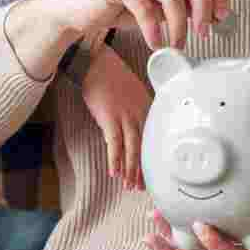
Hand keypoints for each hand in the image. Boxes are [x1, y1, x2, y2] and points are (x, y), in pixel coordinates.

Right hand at [30, 0, 229, 50]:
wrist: (75, 8)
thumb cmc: (120, 4)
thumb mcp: (160, 2)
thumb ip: (186, 1)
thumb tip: (217, 14)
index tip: (222, 17)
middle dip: (204, 7)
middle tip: (204, 32)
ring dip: (180, 25)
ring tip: (177, 44)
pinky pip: (145, 6)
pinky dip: (155, 29)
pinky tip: (155, 43)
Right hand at [81, 46, 151, 190]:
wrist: (96, 61)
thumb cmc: (111, 75)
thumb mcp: (133, 91)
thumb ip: (137, 109)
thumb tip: (134, 127)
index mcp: (148, 107)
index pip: (153, 139)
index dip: (152, 159)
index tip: (152, 174)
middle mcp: (140, 113)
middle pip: (145, 147)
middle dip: (143, 171)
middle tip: (143, 188)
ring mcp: (126, 116)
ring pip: (132, 149)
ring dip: (131, 170)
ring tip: (130, 186)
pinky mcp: (110, 118)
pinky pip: (114, 144)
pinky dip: (115, 160)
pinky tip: (114, 173)